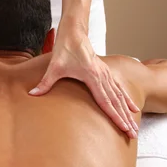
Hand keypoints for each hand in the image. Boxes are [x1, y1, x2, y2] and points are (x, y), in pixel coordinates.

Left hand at [28, 20, 139, 138]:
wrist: (74, 32)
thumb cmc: (65, 49)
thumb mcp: (54, 67)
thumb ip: (45, 83)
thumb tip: (32, 94)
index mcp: (93, 77)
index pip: (106, 101)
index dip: (115, 116)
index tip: (123, 128)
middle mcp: (103, 76)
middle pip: (117, 102)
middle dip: (125, 119)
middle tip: (133, 134)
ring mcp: (106, 74)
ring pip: (120, 97)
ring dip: (128, 112)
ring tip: (134, 126)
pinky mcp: (105, 72)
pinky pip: (119, 89)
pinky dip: (127, 99)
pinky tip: (133, 108)